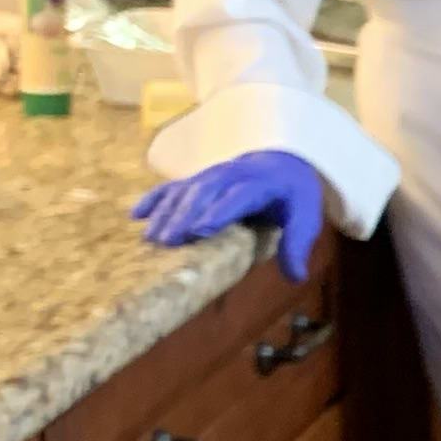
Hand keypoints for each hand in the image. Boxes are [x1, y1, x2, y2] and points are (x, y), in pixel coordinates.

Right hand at [133, 150, 327, 280]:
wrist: (280, 164)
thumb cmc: (292, 198)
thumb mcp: (305, 217)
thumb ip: (298, 244)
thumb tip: (296, 277)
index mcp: (261, 183)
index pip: (238, 195)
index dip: (218, 211)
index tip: (199, 231)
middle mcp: (232, 174)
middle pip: (204, 191)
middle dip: (184, 215)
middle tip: (167, 241)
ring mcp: (211, 175)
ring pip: (185, 189)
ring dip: (166, 212)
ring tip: (151, 239)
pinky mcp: (196, 180)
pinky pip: (172, 186)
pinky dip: (154, 198)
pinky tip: (135, 215)